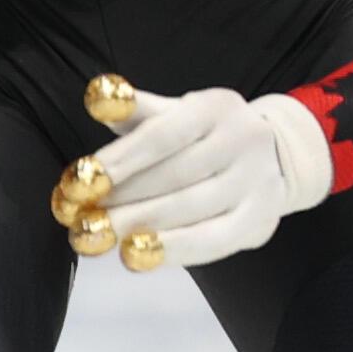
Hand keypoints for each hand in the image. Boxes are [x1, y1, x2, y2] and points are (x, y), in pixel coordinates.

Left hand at [53, 74, 332, 271]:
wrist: (277, 157)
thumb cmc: (205, 135)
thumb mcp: (175, 113)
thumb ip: (136, 111)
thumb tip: (99, 96)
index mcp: (216, 108)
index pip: (163, 136)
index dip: (120, 159)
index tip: (79, 180)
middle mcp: (243, 141)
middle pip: (174, 176)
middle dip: (119, 200)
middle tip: (75, 218)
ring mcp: (256, 183)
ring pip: (191, 210)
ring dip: (137, 226)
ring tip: (95, 238)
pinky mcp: (260, 221)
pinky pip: (212, 241)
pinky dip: (171, 251)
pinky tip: (135, 256)